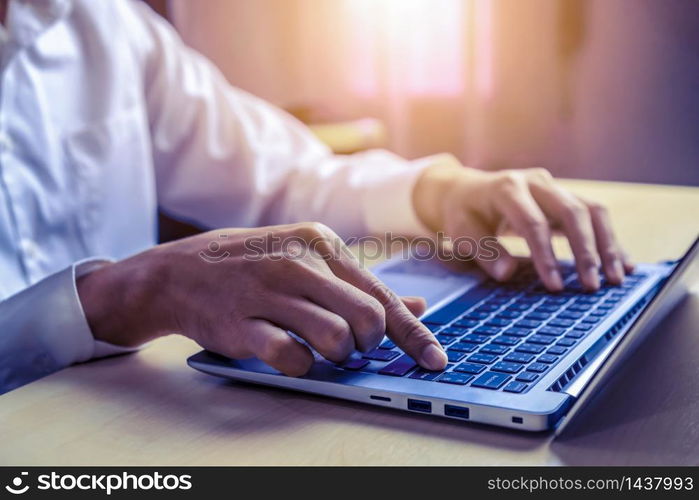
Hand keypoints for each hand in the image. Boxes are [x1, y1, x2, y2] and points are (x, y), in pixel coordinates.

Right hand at [77, 223, 447, 374]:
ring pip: (335, 338)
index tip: (436, 360)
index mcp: (319, 242)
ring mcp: (267, 292)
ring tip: (322, 351)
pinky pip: (292, 358)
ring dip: (337, 357)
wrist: (177, 272)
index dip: (414, 334)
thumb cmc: (251, 266)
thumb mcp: (305, 258)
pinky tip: (290, 354)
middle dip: (369, 346)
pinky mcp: (241, 323)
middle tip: (353, 349)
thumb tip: (416, 306)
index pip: (381, 295)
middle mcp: (297, 262)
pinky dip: (301, 366)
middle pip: (367, 319)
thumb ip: (358, 284)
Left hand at [413, 157, 632, 290]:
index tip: (554, 286)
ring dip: (607, 245)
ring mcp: (554, 186)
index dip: (545, 255)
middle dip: (585, 250)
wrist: (467, 191)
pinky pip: (595, 215)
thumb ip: (483, 251)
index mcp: (506, 188)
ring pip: (591, 210)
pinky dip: (610, 240)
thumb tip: (507, 273)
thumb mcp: (461, 233)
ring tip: (616, 278)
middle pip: (571, 211)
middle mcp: (535, 182)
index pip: (532, 222)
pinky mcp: (565, 196)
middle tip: (592, 286)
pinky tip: (623, 264)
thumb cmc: (464, 215)